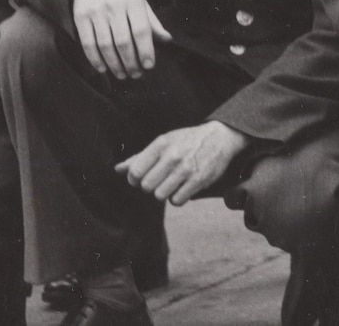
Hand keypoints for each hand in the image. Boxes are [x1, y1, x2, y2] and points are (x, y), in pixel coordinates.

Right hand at [69, 0, 171, 78]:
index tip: (149, 66)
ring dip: (114, 64)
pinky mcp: (80, 17)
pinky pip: (87, 43)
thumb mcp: (140, 1)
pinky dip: (95, 59)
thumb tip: (167, 39)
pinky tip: (103, 68)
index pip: (141, 30)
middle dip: (131, 62)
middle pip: (123, 41)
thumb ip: (152, 22)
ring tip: (122, 74)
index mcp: (133, 0)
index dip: (146, 50)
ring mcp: (96, 11)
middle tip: (136, 74)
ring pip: (105, 45)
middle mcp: (115, 5)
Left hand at [117, 121, 248, 204]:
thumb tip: (118, 169)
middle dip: (151, 186)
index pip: (135, 172)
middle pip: (146, 186)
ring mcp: (185, 169)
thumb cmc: (187, 140)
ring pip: (159, 195)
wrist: (220, 137)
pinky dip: (177, 198)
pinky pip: (176, 201)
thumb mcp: (164, 142)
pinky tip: (182, 188)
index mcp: (161, 144)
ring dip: (163, 193)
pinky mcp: (198, 181)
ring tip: (171, 184)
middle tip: (160, 179)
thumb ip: (140, 157)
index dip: (135, 179)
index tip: (142, 177)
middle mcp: (172, 156)